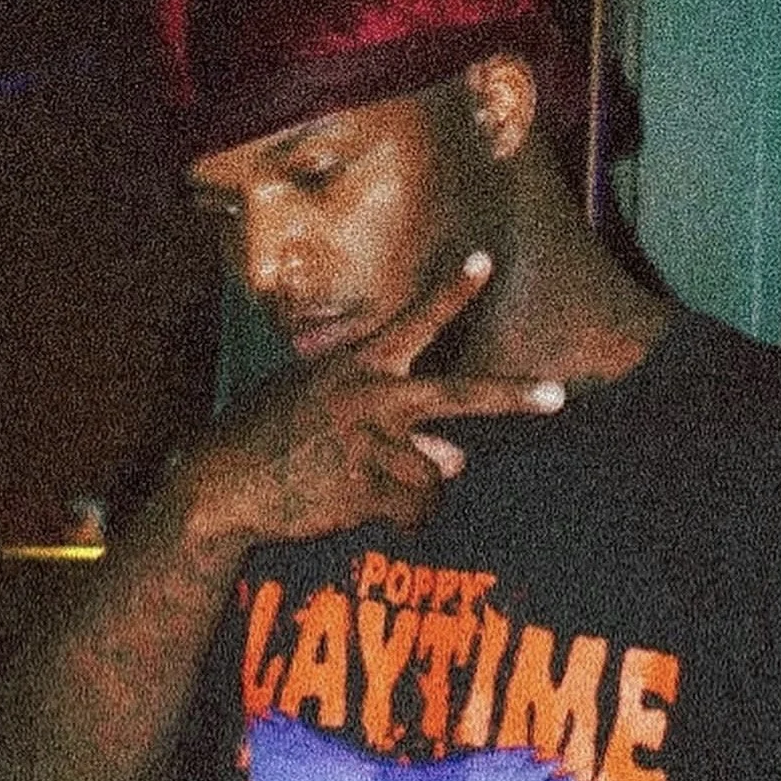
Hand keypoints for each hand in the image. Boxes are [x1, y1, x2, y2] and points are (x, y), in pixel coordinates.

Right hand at [194, 253, 564, 541]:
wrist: (221, 485)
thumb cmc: (269, 438)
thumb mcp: (319, 405)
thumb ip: (390, 420)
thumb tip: (457, 459)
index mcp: (355, 367)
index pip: (412, 323)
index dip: (450, 293)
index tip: (485, 261)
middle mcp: (368, 399)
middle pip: (457, 395)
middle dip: (510, 396)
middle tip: (559, 396)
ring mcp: (368, 445)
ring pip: (436, 473)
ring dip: (418, 489)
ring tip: (371, 488)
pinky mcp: (364, 490)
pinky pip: (416, 511)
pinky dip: (405, 519)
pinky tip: (366, 514)